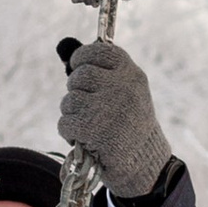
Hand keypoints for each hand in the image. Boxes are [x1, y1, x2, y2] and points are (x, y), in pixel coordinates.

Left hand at [57, 39, 172, 205]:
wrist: (144, 162)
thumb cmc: (128, 124)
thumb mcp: (124, 91)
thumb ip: (99, 69)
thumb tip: (63, 45)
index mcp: (131, 74)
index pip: (99, 50)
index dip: (82, 58)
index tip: (78, 67)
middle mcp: (122, 87)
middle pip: (79, 76)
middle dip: (75, 91)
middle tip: (85, 105)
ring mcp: (109, 108)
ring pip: (69, 100)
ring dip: (72, 114)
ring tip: (87, 125)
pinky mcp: (96, 130)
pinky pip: (65, 122)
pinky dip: (69, 132)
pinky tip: (83, 139)